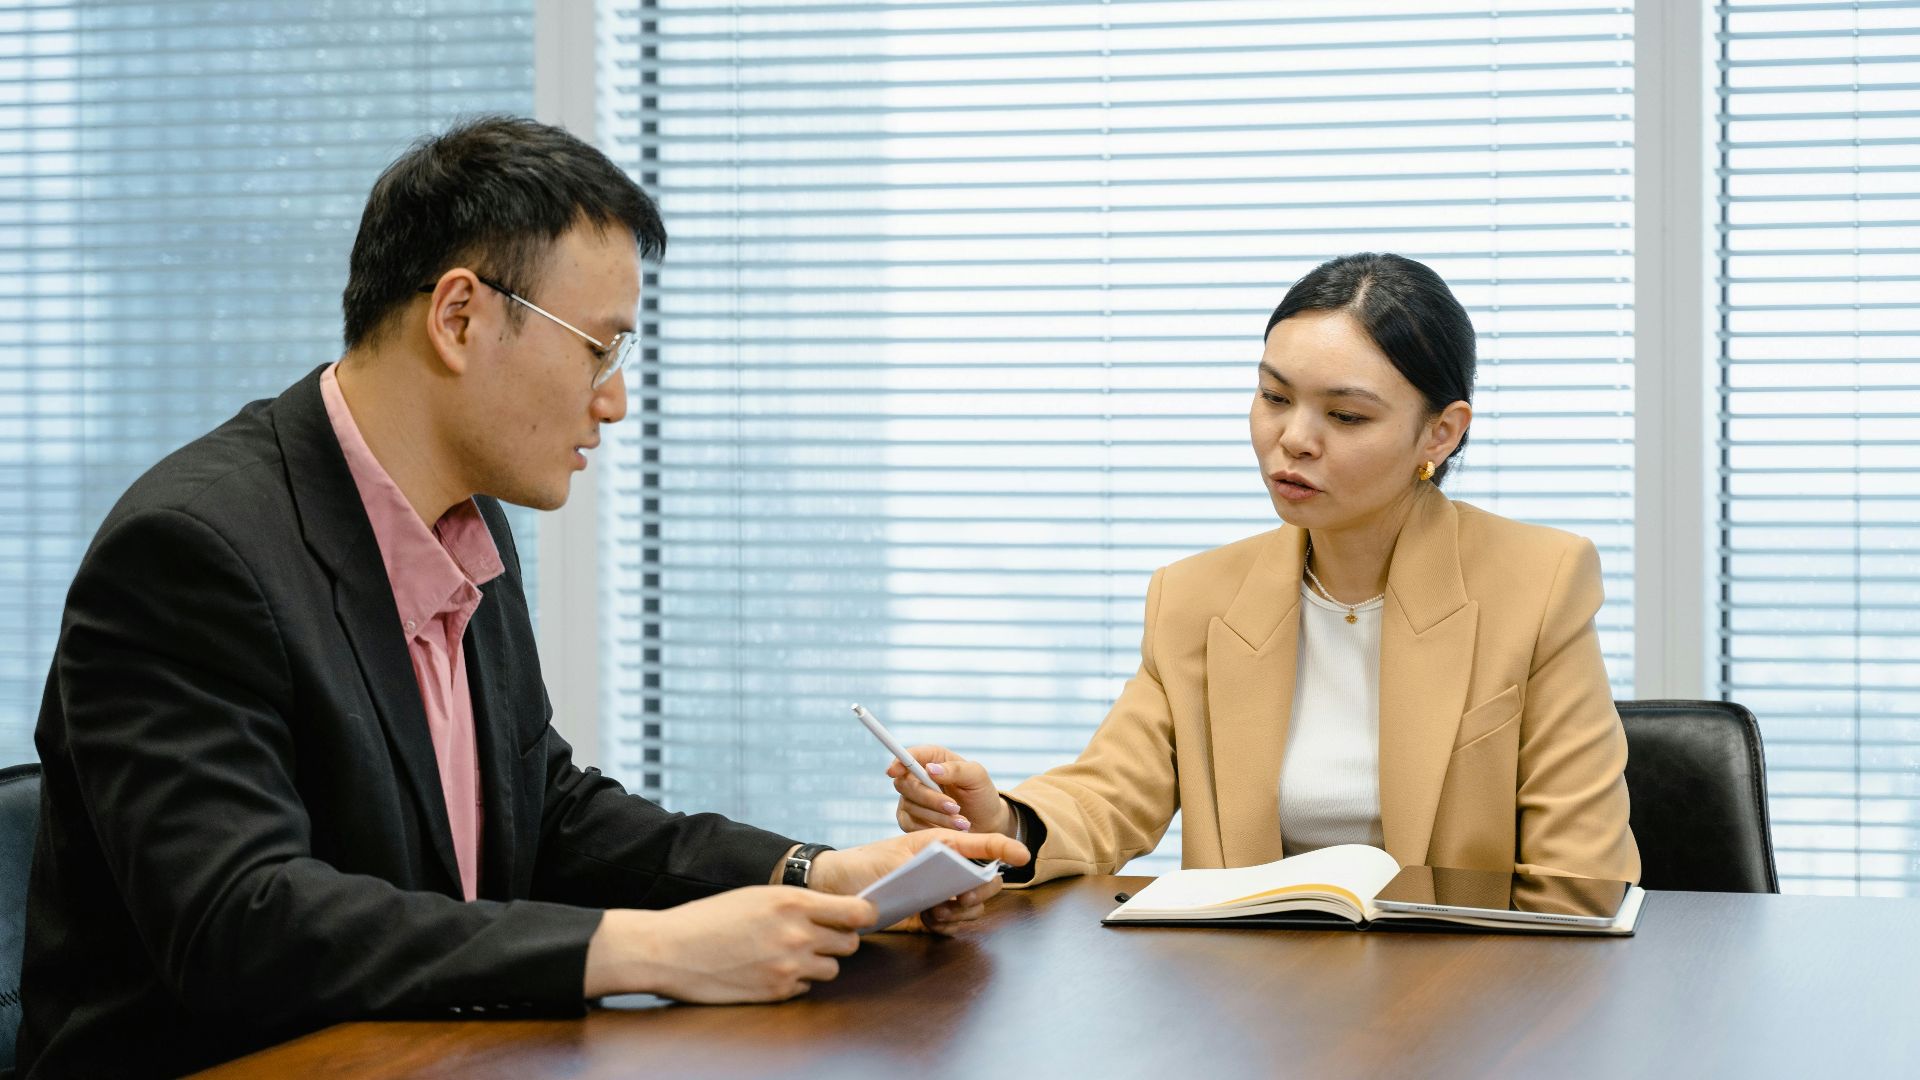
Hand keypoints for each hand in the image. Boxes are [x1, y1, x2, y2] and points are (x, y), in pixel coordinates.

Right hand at [583, 885, 875, 1002]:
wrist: (671, 949)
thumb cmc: (711, 917)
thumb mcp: (758, 895)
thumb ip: (799, 903)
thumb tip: (838, 910)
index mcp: (794, 902)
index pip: (858, 912)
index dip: (863, 915)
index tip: (860, 917)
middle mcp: (798, 934)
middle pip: (850, 942)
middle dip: (839, 939)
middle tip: (819, 936)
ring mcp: (789, 966)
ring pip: (832, 968)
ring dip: (819, 962)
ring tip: (789, 953)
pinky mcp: (777, 991)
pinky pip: (807, 987)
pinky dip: (797, 980)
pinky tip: (770, 969)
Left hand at [810, 828, 1029, 934]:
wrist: (840, 887)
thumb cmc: (866, 863)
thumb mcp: (897, 858)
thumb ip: (931, 866)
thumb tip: (958, 879)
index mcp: (943, 843)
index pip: (983, 843)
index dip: (1006, 848)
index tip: (1024, 856)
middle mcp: (947, 866)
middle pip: (986, 880)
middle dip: (980, 891)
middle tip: (959, 897)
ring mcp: (941, 890)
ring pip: (973, 905)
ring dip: (961, 912)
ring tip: (935, 911)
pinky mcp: (931, 912)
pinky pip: (955, 923)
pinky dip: (948, 926)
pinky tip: (930, 922)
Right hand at [888, 745, 1011, 835]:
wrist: (985, 824)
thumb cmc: (981, 795)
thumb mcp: (977, 777)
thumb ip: (956, 769)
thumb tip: (931, 769)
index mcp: (933, 759)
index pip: (910, 755)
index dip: (899, 762)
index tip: (895, 771)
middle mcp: (918, 777)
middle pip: (905, 783)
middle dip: (930, 798)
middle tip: (955, 808)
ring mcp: (911, 799)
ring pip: (910, 806)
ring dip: (937, 816)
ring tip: (962, 823)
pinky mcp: (910, 820)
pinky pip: (910, 825)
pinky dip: (930, 828)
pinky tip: (948, 831)